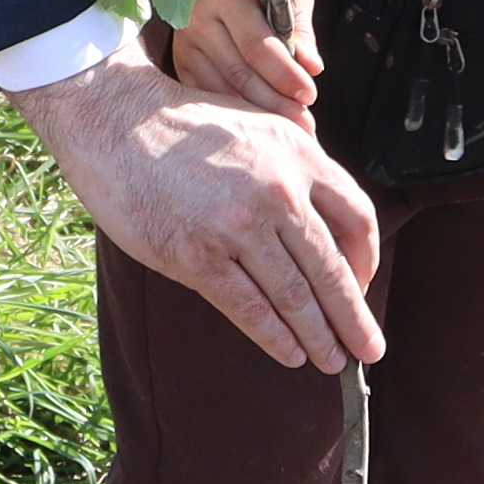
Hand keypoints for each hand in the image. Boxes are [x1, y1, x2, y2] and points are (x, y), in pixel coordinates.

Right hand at [16, 51, 381, 370]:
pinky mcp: (196, 255)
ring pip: (293, 295)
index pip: (357, 218)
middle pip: (331, 268)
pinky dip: (275, 337)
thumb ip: (295, 164)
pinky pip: (248, 307)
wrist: (114, 122)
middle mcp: (277, 190)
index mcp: (299, 154)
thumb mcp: (256, 125)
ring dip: (318, 336)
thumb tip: (325, 218)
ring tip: (332, 361)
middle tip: (369, 350)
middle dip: (353, 318)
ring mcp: (237, 225)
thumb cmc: (183, 125)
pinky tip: (290, 355)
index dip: (367, 261)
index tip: (363, 285)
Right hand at [169, 0, 318, 115]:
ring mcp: (184, 46)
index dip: (284, 74)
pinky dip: (236, 113)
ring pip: (223, 92)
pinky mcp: (180, 66)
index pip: (256, 44)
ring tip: (286, 124)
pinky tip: (259, 121)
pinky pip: (209, 98)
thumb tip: (311, 66)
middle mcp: (198, 19)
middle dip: (275, 102)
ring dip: (257, 114)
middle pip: (239, 74)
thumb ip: (300, 28)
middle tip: (303, 120)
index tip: (309, 95)